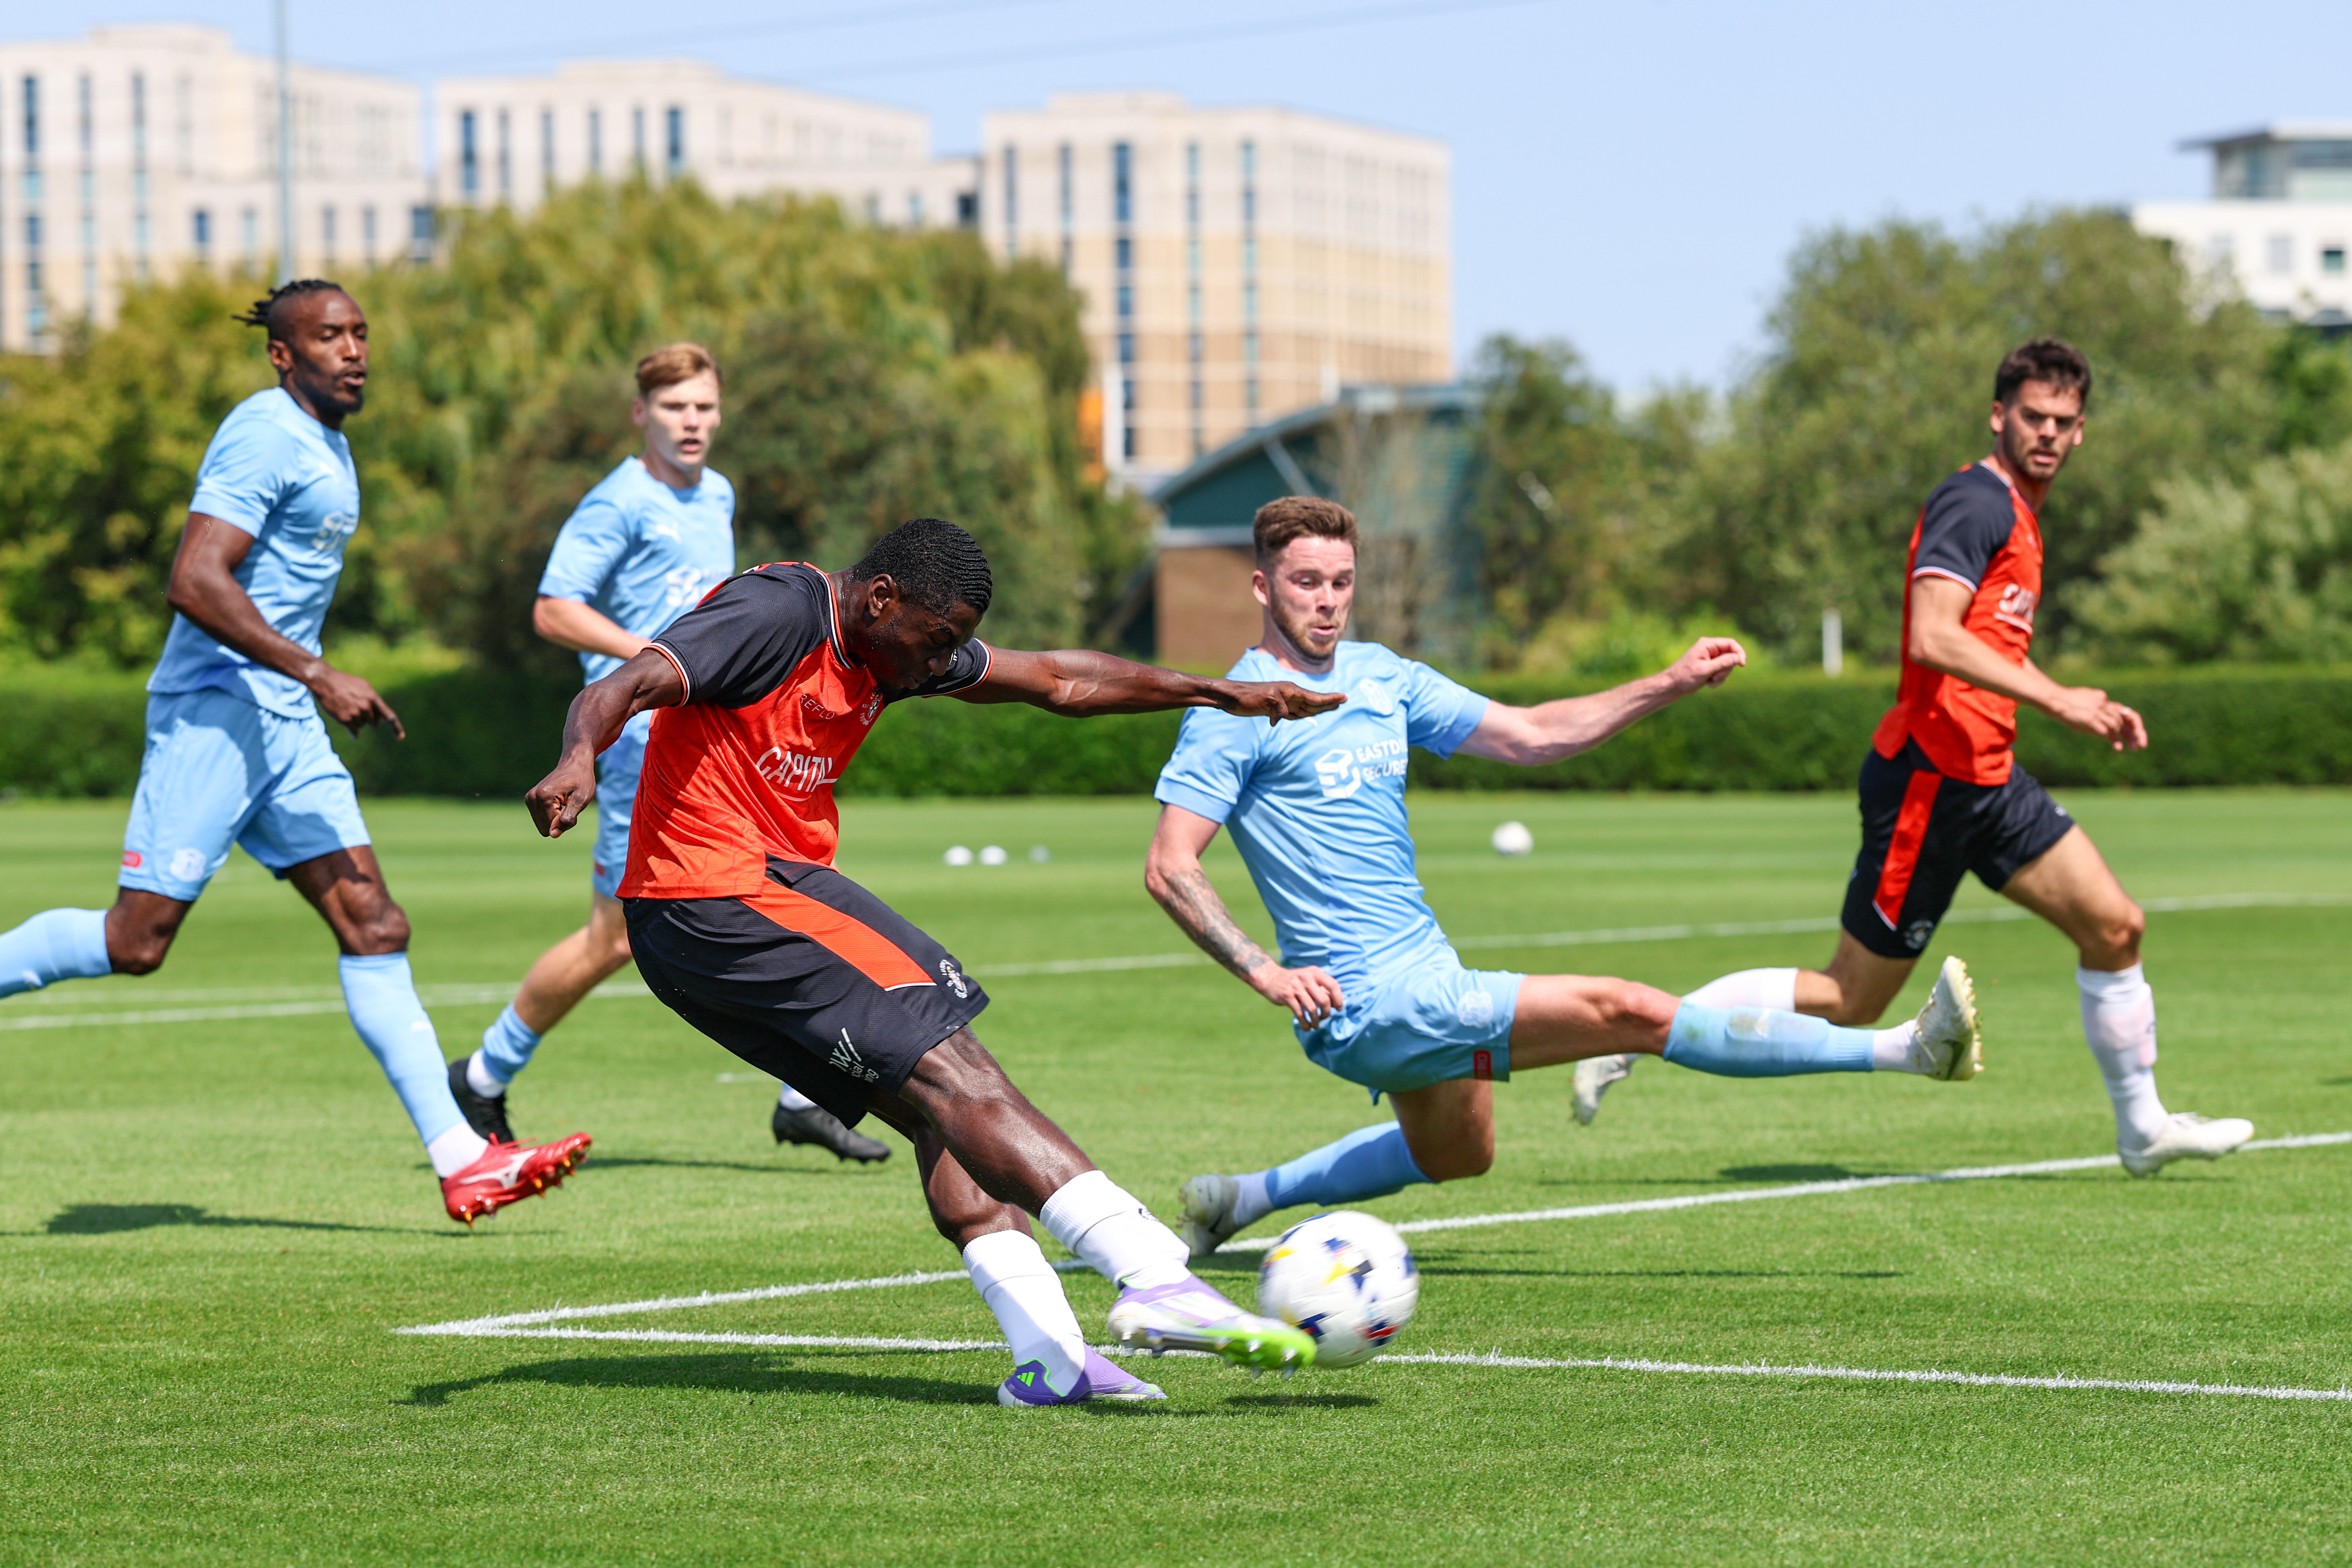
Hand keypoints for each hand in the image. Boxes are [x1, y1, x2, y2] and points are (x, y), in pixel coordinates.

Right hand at [307, 665, 404, 738]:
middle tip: (356, 708)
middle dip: (367, 718)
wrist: (325, 681)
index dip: (396, 727)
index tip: (400, 737)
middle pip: (373, 722)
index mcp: (373, 697)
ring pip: (362, 725)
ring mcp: (355, 713)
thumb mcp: (363, 686)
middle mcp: (366, 706)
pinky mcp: (345, 720)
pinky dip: (353, 733)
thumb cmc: (345, 682)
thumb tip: (381, 717)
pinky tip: (353, 734)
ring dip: (356, 721)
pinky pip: (354, 731)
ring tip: (346, 709)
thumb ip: (373, 700)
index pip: (389, 715)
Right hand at [525, 754, 598, 837]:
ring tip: (565, 802)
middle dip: (560, 821)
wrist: (574, 763)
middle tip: (569, 804)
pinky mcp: (530, 800)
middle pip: (546, 828)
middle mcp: (532, 797)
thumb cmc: (581, 780)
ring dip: (557, 818)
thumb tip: (553, 834)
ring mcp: (529, 798)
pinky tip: (559, 801)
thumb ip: (567, 818)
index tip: (572, 804)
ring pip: (543, 825)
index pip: (552, 827)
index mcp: (544, 797)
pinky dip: (552, 814)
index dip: (567, 821)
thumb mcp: (581, 800)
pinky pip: (541, 819)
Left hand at [1211, 680, 1346, 724]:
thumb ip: (1278, 708)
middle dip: (1328, 702)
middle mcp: (1289, 695)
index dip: (1329, 699)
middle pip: (1313, 701)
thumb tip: (1282, 718)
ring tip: (1331, 706)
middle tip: (1343, 700)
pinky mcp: (1275, 709)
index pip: (1314, 697)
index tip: (1343, 697)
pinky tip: (1307, 715)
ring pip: (1305, 707)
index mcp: (1290, 691)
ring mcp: (1283, 702)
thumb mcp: (1264, 700)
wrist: (1231, 698)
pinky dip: (1303, 714)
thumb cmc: (1246, 696)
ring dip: (1318, 707)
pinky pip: (1294, 712)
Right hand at [1250, 962, 1344, 1026]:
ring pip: (1312, 1008)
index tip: (1339, 1008)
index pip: (1333, 985)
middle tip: (1324, 1017)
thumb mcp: (1309, 978)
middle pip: (1324, 1000)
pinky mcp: (1286, 996)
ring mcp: (1295, 986)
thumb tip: (1336, 1004)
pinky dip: (1305, 1023)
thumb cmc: (1295, 981)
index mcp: (1314, 972)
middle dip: (1326, 1012)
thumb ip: (1321, 988)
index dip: (1338, 998)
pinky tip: (1306, 1027)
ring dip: (1316, 1020)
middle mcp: (1306, 977)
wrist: (1270, 978)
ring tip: (1315, 1024)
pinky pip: (1300, 1013)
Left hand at [1663, 636, 1745, 691]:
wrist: (1673, 685)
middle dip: (1725, 670)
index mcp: (1707, 645)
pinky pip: (1722, 673)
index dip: (1739, 653)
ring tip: (1708, 681)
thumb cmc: (1685, 676)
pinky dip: (1717, 680)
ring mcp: (1710, 658)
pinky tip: (1707, 683)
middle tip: (1714, 677)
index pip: (1731, 644)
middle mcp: (1710, 649)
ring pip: (1727, 667)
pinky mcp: (1710, 667)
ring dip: (1720, 676)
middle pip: (1731, 657)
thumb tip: (1737, 658)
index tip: (1742, 664)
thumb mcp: (1704, 670)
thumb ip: (1722, 663)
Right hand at [2048, 686, 2148, 750]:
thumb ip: (2094, 706)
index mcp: (2101, 697)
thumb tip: (2097, 715)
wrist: (2053, 699)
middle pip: (2122, 718)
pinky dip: (2114, 741)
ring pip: (2117, 725)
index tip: (2135, 731)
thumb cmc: (2063, 702)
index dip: (2129, 722)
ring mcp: (2096, 712)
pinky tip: (2119, 748)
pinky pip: (2106, 732)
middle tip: (2141, 744)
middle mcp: (2102, 703)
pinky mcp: (2090, 720)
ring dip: (2128, 737)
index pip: (2119, 710)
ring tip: (2133, 748)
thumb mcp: (2082, 700)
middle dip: (2134, 731)